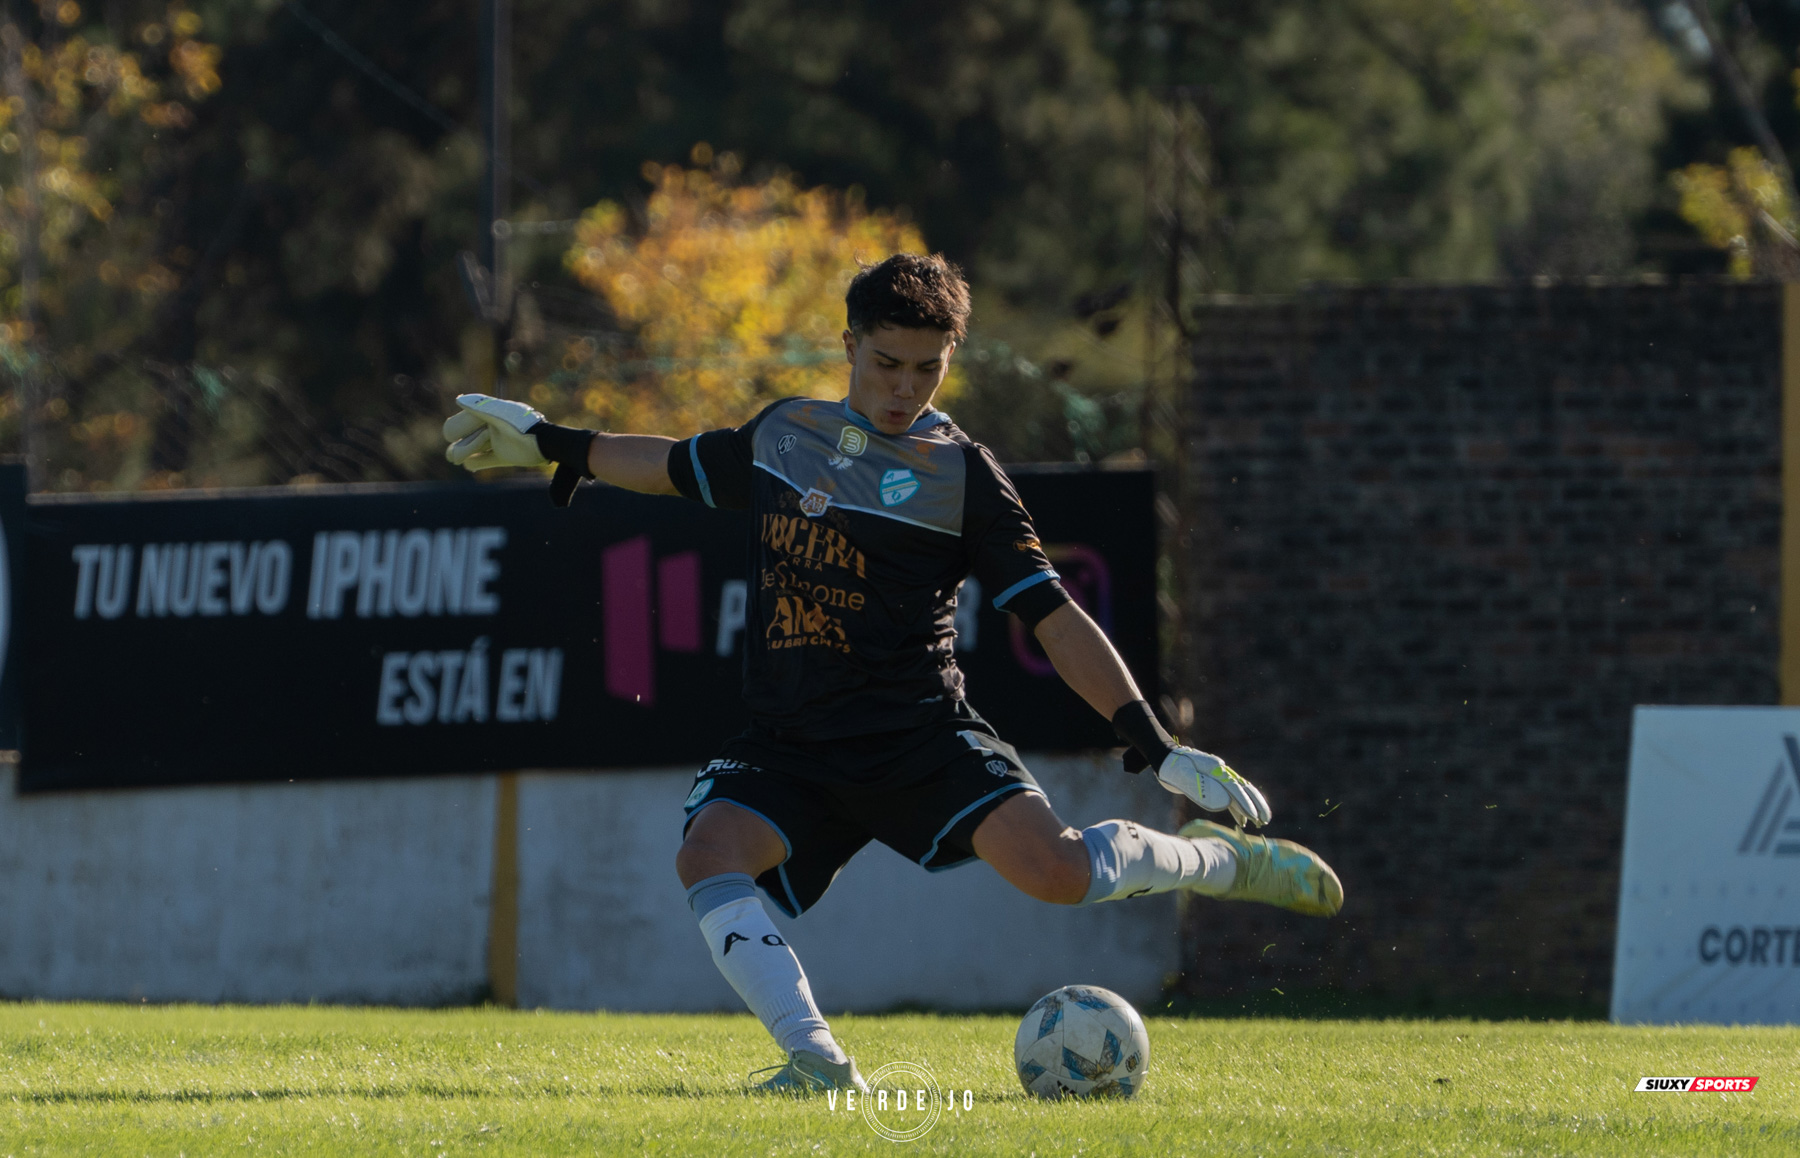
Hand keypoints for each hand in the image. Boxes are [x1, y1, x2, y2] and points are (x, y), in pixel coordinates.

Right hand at [443, 393, 549, 470]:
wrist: (544, 444)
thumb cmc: (521, 426)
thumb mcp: (498, 416)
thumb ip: (479, 407)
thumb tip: (458, 400)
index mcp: (494, 414)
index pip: (470, 418)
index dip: (458, 425)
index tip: (449, 433)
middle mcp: (496, 427)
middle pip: (472, 435)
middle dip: (461, 443)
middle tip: (450, 455)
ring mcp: (501, 442)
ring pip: (478, 448)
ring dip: (465, 453)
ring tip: (454, 459)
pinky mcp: (507, 456)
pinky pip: (488, 459)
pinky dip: (477, 462)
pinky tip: (467, 466)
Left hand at [1154, 746, 1271, 827]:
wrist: (1167, 759)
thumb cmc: (1173, 768)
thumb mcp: (1181, 776)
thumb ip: (1199, 787)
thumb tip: (1225, 802)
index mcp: (1216, 771)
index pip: (1235, 788)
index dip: (1246, 803)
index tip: (1254, 816)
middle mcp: (1222, 774)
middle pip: (1245, 789)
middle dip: (1257, 804)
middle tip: (1266, 820)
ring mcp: (1220, 779)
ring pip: (1241, 794)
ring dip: (1251, 807)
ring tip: (1261, 822)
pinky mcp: (1215, 785)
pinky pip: (1231, 798)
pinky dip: (1238, 809)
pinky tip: (1243, 822)